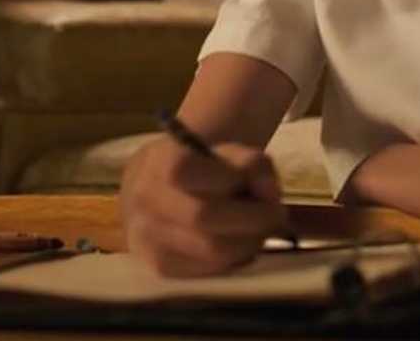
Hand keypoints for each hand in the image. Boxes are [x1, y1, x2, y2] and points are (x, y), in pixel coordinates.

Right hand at [119, 136, 289, 276]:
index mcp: (156, 162)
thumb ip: (252, 164)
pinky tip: (238, 243)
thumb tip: (269, 195)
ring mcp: (148, 239)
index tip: (247, 180)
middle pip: (203, 217)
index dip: (226, 177)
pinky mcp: (162, 268)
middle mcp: (144, 203)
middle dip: (251, 217)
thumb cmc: (201, 167)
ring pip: (211, 250)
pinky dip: (235, 258)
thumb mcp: (226, 150)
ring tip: (257, 229)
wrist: (159, 190)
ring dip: (248, 241)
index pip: (183, 170)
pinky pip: (211, 269)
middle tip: (274, 214)